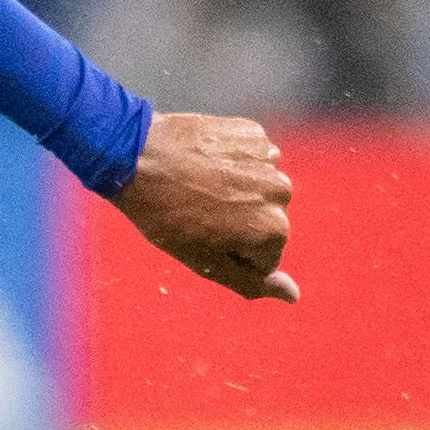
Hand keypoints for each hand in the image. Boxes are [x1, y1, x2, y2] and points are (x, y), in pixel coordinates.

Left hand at [113, 110, 298, 301]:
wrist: (136, 157)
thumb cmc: (165, 216)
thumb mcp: (204, 261)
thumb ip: (251, 281)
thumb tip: (293, 296)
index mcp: (274, 230)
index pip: (265, 256)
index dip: (230, 250)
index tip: (203, 235)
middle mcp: (281, 193)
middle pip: (266, 220)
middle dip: (239, 221)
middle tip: (198, 210)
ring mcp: (270, 159)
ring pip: (260, 188)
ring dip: (238, 190)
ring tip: (199, 185)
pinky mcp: (255, 133)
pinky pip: (252, 157)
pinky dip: (233, 161)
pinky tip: (204, 160)